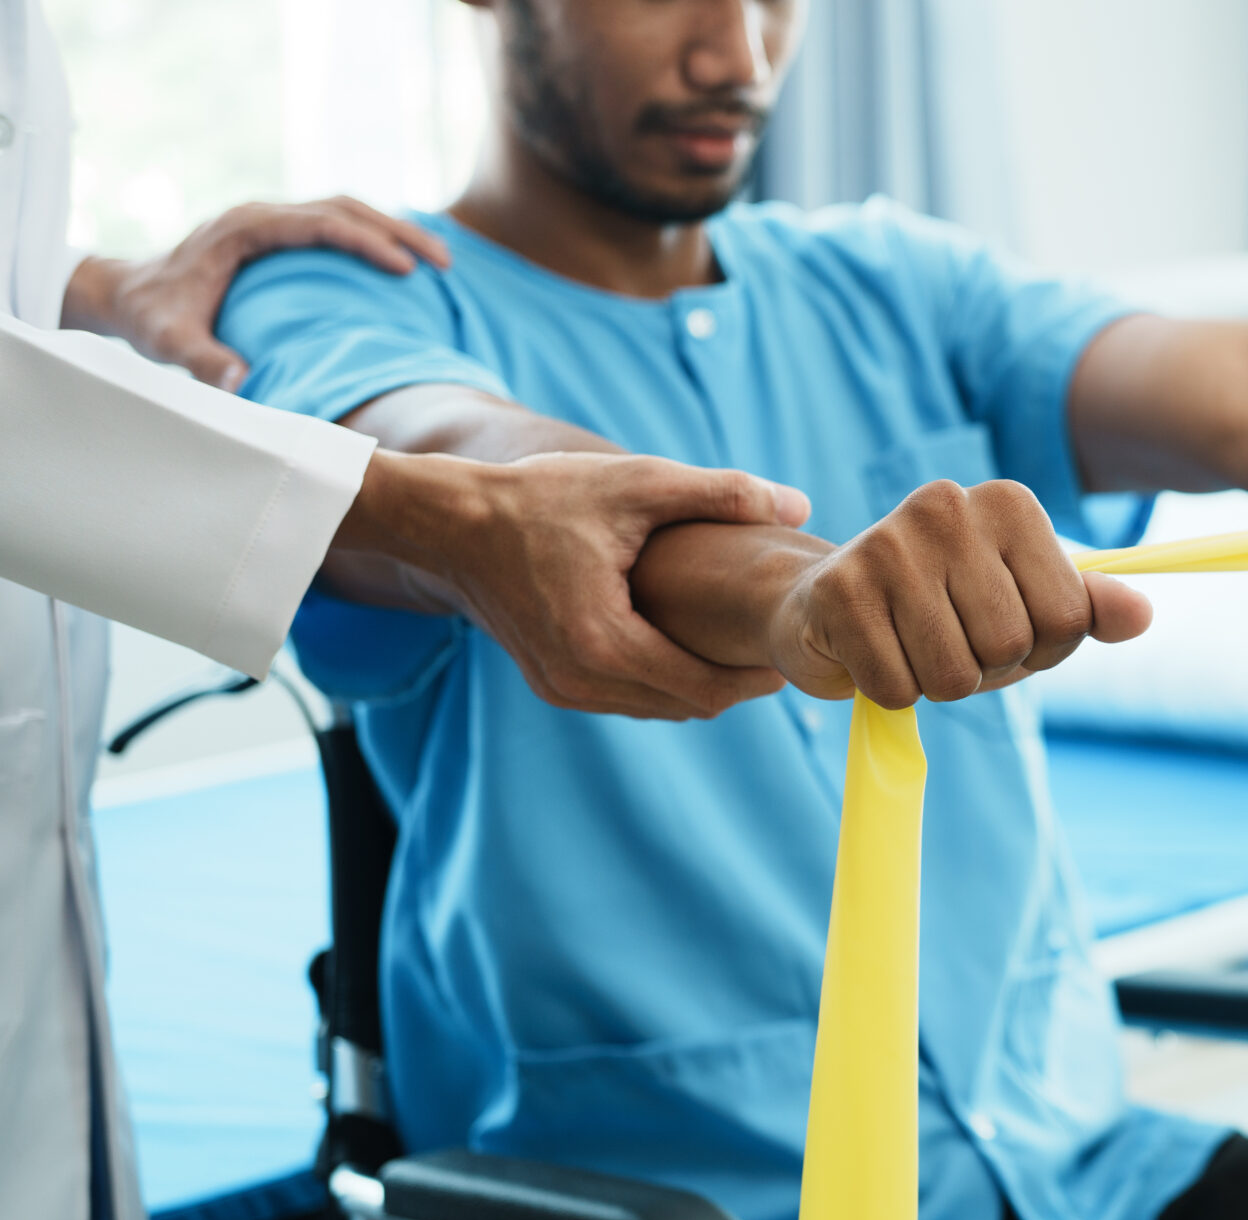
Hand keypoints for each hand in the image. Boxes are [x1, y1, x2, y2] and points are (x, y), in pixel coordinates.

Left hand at [60, 197, 449, 389]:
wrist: (125, 293)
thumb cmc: (149, 317)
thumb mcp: (168, 342)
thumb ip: (202, 360)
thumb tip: (241, 383)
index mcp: (244, 228)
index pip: (318, 223)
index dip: (365, 242)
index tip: (405, 269)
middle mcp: (261, 215)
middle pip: (344, 207)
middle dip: (397, 230)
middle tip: (443, 262)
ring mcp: (272, 222)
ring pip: (346, 211)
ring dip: (393, 231)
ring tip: (439, 263)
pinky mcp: (279, 236)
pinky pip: (336, 228)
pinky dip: (374, 240)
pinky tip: (404, 268)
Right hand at [345, 449, 813, 720]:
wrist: (447, 521)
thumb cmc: (538, 497)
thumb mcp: (636, 484)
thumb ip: (720, 493)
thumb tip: (800, 504)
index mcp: (604, 643)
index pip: (706, 689)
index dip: (757, 678)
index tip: (793, 651)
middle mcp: (580, 681)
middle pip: (685, 706)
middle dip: (734, 683)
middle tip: (776, 648)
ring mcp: (560, 688)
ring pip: (655, 707)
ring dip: (697, 684)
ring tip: (740, 647)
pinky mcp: (548, 682)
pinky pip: (623, 697)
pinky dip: (660, 679)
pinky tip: (688, 645)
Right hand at [765, 479, 1152, 707]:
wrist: (824, 603)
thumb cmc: (944, 610)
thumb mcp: (1026, 605)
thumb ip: (1087, 608)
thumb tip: (1143, 614)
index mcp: (1008, 503)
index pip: (1068, 618)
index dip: (1043, 650)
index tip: (1003, 627)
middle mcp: (948, 506)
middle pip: (1010, 647)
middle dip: (986, 669)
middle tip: (948, 639)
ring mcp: (888, 543)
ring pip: (954, 676)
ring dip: (936, 683)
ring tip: (911, 644)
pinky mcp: (838, 591)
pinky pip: (897, 688)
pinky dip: (890, 690)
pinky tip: (873, 650)